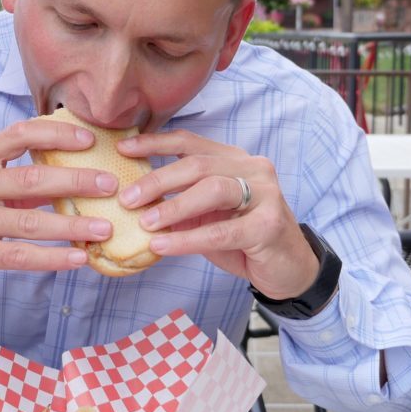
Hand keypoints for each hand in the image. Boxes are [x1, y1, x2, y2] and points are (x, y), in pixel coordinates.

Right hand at [0, 117, 117, 292]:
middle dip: (76, 181)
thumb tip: (73, 167)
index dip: (56, 134)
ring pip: (29, 222)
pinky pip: (18, 255)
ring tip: (104, 229)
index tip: (90, 139)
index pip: (19, 135)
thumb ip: (16, 174)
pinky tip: (78, 258)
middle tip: (110, 184)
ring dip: (72, 225)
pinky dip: (52, 257)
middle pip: (31, 178)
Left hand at [117, 130, 317, 299]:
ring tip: (145, 223)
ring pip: (213, 189)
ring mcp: (265, 195)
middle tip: (127, 198)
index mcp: (235, 160)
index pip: (191, 142)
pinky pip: (222, 231)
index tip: (123, 148)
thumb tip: (136, 200)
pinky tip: (163, 246)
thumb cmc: (243, 238)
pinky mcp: (269, 225)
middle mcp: (252, 169)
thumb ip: (181, 203)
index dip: (155, 142)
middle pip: (198, 164)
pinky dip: (188, 239)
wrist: (288, 269)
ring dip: (173, 206)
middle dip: (158, 180)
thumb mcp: (208, 216)